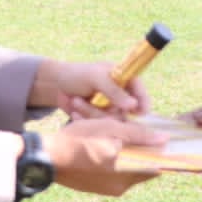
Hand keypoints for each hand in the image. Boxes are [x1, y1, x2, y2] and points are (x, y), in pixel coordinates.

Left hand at [33, 59, 148, 118]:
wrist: (58, 85)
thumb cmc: (78, 74)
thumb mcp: (95, 78)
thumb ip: (114, 90)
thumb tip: (133, 105)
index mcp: (124, 81)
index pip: (141, 93)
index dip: (143, 103)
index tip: (139, 112)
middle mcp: (120, 98)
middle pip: (124, 113)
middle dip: (101, 110)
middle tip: (78, 100)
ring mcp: (111, 110)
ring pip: (110, 122)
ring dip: (88, 112)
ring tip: (73, 100)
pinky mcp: (100, 120)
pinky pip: (99, 127)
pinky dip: (84, 119)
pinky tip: (73, 110)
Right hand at [46, 119, 167, 195]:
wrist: (48, 157)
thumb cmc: (79, 139)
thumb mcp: (111, 129)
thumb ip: (139, 135)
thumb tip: (164, 139)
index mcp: (127, 173)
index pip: (156, 167)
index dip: (157, 153)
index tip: (155, 142)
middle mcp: (120, 187)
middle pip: (140, 169)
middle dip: (138, 153)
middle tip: (128, 136)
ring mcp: (107, 190)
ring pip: (126, 172)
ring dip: (125, 158)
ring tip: (112, 140)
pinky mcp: (95, 189)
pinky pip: (112, 176)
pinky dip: (112, 164)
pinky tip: (101, 149)